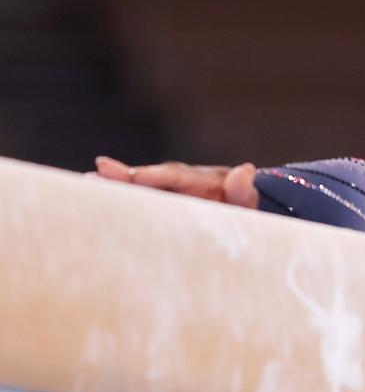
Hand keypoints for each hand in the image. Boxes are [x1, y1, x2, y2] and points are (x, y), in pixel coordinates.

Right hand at [92, 156, 259, 208]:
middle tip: (102, 169)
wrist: (244, 222)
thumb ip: (244, 193)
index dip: (158, 176)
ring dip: (118, 184)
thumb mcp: (248, 208)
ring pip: (143, 187)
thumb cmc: (245, 216)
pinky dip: (122, 198)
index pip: (179, 177)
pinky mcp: (164, 202)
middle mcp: (185, 181)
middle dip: (128, 175)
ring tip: (90, 181)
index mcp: (206, 181)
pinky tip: (94, 199)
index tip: (137, 177)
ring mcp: (173, 191)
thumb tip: (245, 169)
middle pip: (154, 177)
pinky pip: (142, 199)